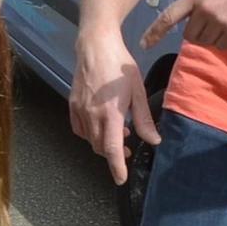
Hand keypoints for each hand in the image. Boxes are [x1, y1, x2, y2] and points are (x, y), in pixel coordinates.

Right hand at [68, 30, 159, 184]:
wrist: (95, 46)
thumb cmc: (120, 65)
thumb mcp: (138, 91)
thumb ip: (144, 119)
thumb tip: (154, 140)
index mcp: (111, 112)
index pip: (111, 148)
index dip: (116, 167)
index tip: (120, 179)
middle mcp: (92, 115)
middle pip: (100, 147)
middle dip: (112, 153)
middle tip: (127, 146)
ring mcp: (79, 110)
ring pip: (89, 139)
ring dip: (102, 143)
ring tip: (117, 131)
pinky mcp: (72, 105)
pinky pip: (80, 129)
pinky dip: (90, 134)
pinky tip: (100, 125)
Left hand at [142, 0, 226, 51]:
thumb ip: (201, 1)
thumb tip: (191, 20)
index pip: (170, 16)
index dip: (155, 32)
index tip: (144, 44)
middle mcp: (205, 10)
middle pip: (190, 36)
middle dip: (198, 32)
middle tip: (213, 20)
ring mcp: (220, 23)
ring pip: (206, 42)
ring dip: (213, 36)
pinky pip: (222, 46)